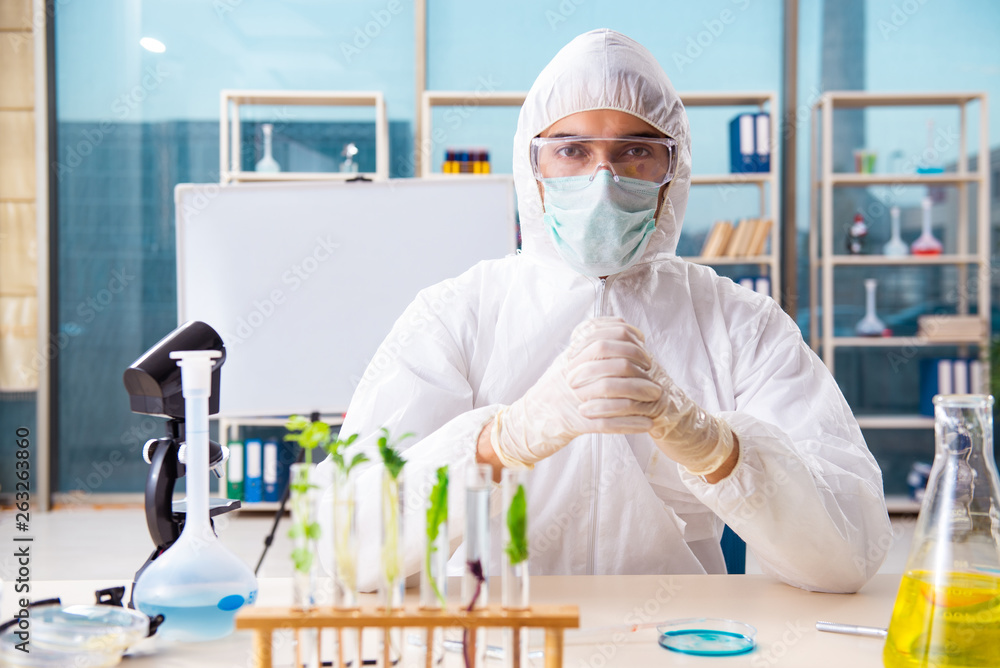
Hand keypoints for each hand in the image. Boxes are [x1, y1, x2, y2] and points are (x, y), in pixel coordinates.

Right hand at [490, 317, 661, 468]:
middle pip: (609, 359)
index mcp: (569, 358)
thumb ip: (585, 345)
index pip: (602, 336)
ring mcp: (573, 399)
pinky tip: (646, 424)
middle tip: (651, 369)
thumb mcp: (564, 363)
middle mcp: (571, 375)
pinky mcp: (576, 424)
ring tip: (656, 395)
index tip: (641, 342)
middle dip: (637, 362)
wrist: (525, 423)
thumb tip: (616, 324)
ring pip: (611, 390)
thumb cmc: (548, 395)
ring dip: (638, 392)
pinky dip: (629, 424)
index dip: (626, 336)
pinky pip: (607, 424)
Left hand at [574, 345, 733, 475]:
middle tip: (569, 377)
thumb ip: (615, 355)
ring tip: (575, 396)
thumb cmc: (649, 398)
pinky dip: (604, 410)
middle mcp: (649, 367)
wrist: (680, 423)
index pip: (618, 336)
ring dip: (595, 390)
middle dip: (591, 366)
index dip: (593, 343)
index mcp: (642, 354)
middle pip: (619, 355)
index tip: (571, 352)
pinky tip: (586, 413)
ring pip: (622, 383)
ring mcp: (654, 388)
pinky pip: (628, 408)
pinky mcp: (657, 411)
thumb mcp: (632, 373)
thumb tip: (584, 335)